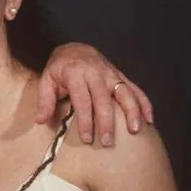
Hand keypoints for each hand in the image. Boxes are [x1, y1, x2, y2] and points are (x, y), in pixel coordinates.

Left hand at [35, 42, 152, 145]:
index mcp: (75, 74)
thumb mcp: (46, 81)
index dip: (86, 120)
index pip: (82, 100)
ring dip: (132, 112)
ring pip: (125, 93)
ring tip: (135, 131)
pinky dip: (144, 103)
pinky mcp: (121, 75)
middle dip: (107, 122)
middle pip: (104, 100)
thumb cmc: (59, 69)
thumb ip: (44, 101)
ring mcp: (111, 74)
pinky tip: (149, 119)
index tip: (87, 138)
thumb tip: (41, 121)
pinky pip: (135, 89)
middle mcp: (96, 73)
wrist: (75, 48)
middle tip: (108, 142)